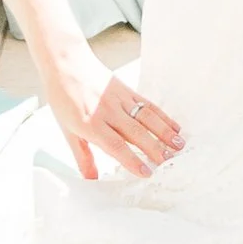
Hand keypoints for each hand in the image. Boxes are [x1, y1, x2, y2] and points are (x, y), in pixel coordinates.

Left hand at [38, 43, 182, 180]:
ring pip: (146, 117)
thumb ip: (83, 156)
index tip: (146, 173)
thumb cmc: (63, 98)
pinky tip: (174, 126)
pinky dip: (163, 116)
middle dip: (155, 148)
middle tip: (169, 161)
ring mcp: (120, 99)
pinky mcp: (127, 89)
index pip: (116, 146)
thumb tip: (91, 180)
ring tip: (179, 145)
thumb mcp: (67, 131)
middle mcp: (108, 112)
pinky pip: (148, 104)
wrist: (65, 63)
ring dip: (164, 131)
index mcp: (91, 125)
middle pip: (136, 132)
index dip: (132, 160)